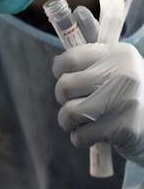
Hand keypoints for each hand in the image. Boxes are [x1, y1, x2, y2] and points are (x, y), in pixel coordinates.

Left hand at [53, 41, 143, 162]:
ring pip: (69, 112)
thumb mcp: (121, 68)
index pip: (71, 58)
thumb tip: (57, 65)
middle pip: (65, 86)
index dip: (60, 71)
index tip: (68, 79)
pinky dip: (81, 138)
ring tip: (82, 121)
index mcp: (120, 55)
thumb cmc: (134, 95)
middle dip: (64, 99)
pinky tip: (95, 134)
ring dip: (69, 121)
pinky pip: (81, 136)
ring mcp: (124, 103)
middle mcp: (123, 75)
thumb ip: (93, 63)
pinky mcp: (123, 129)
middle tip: (76, 104)